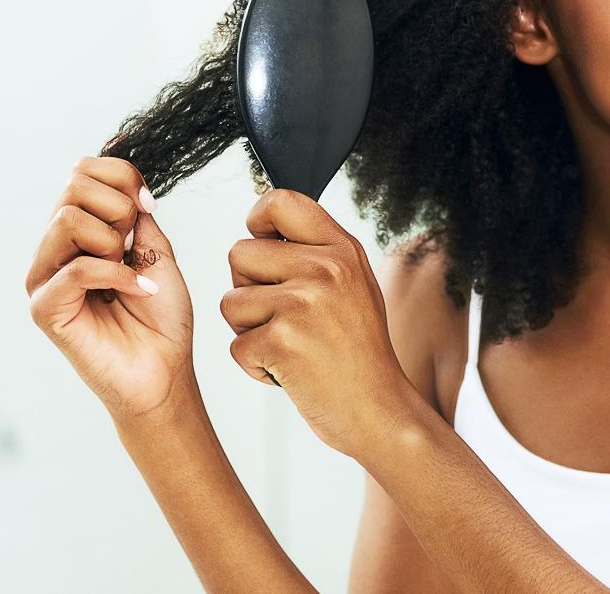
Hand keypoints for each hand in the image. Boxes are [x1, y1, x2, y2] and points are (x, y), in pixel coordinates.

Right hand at [26, 156, 195, 421]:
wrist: (165, 371)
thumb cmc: (162, 318)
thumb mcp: (158, 252)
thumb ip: (136, 216)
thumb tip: (123, 185)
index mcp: (79, 232)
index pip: (82, 171)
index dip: (122, 176)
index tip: (148, 205)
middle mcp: (54, 250)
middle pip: (72, 186)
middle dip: (119, 209)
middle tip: (135, 246)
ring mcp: (45, 279)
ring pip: (68, 219)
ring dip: (114, 242)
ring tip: (129, 272)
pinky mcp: (45, 308)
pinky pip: (77, 268)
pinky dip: (118, 275)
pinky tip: (138, 292)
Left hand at [221, 189, 415, 459]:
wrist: (379, 408)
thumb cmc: (360, 351)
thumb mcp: (354, 284)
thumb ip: (317, 252)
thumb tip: (262, 230)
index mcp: (341, 248)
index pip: (280, 201)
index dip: (257, 222)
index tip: (263, 246)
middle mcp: (324, 268)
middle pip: (239, 253)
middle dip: (248, 287)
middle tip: (284, 316)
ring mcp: (302, 303)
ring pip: (230, 301)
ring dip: (249, 330)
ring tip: (291, 345)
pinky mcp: (280, 341)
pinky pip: (235, 345)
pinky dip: (255, 365)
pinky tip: (289, 370)